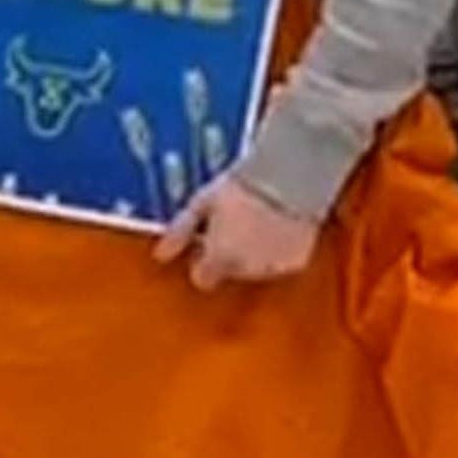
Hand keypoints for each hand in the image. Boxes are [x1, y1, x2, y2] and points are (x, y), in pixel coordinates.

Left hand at [155, 177, 317, 289]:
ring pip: (256, 270)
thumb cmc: (239, 188)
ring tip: (258, 224)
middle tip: (234, 226)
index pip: (203, 280)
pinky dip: (278, 252)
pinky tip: (278, 228)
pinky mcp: (297, 262)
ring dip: (253, 255)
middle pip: (230, 273)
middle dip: (229, 256)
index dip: (202, 262)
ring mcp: (274, 268)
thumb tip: (159, 256)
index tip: (206, 245)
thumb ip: (179, 233)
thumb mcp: (200, 205)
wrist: (288, 178)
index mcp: (220, 258)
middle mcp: (246, 270)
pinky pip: (281, 263)